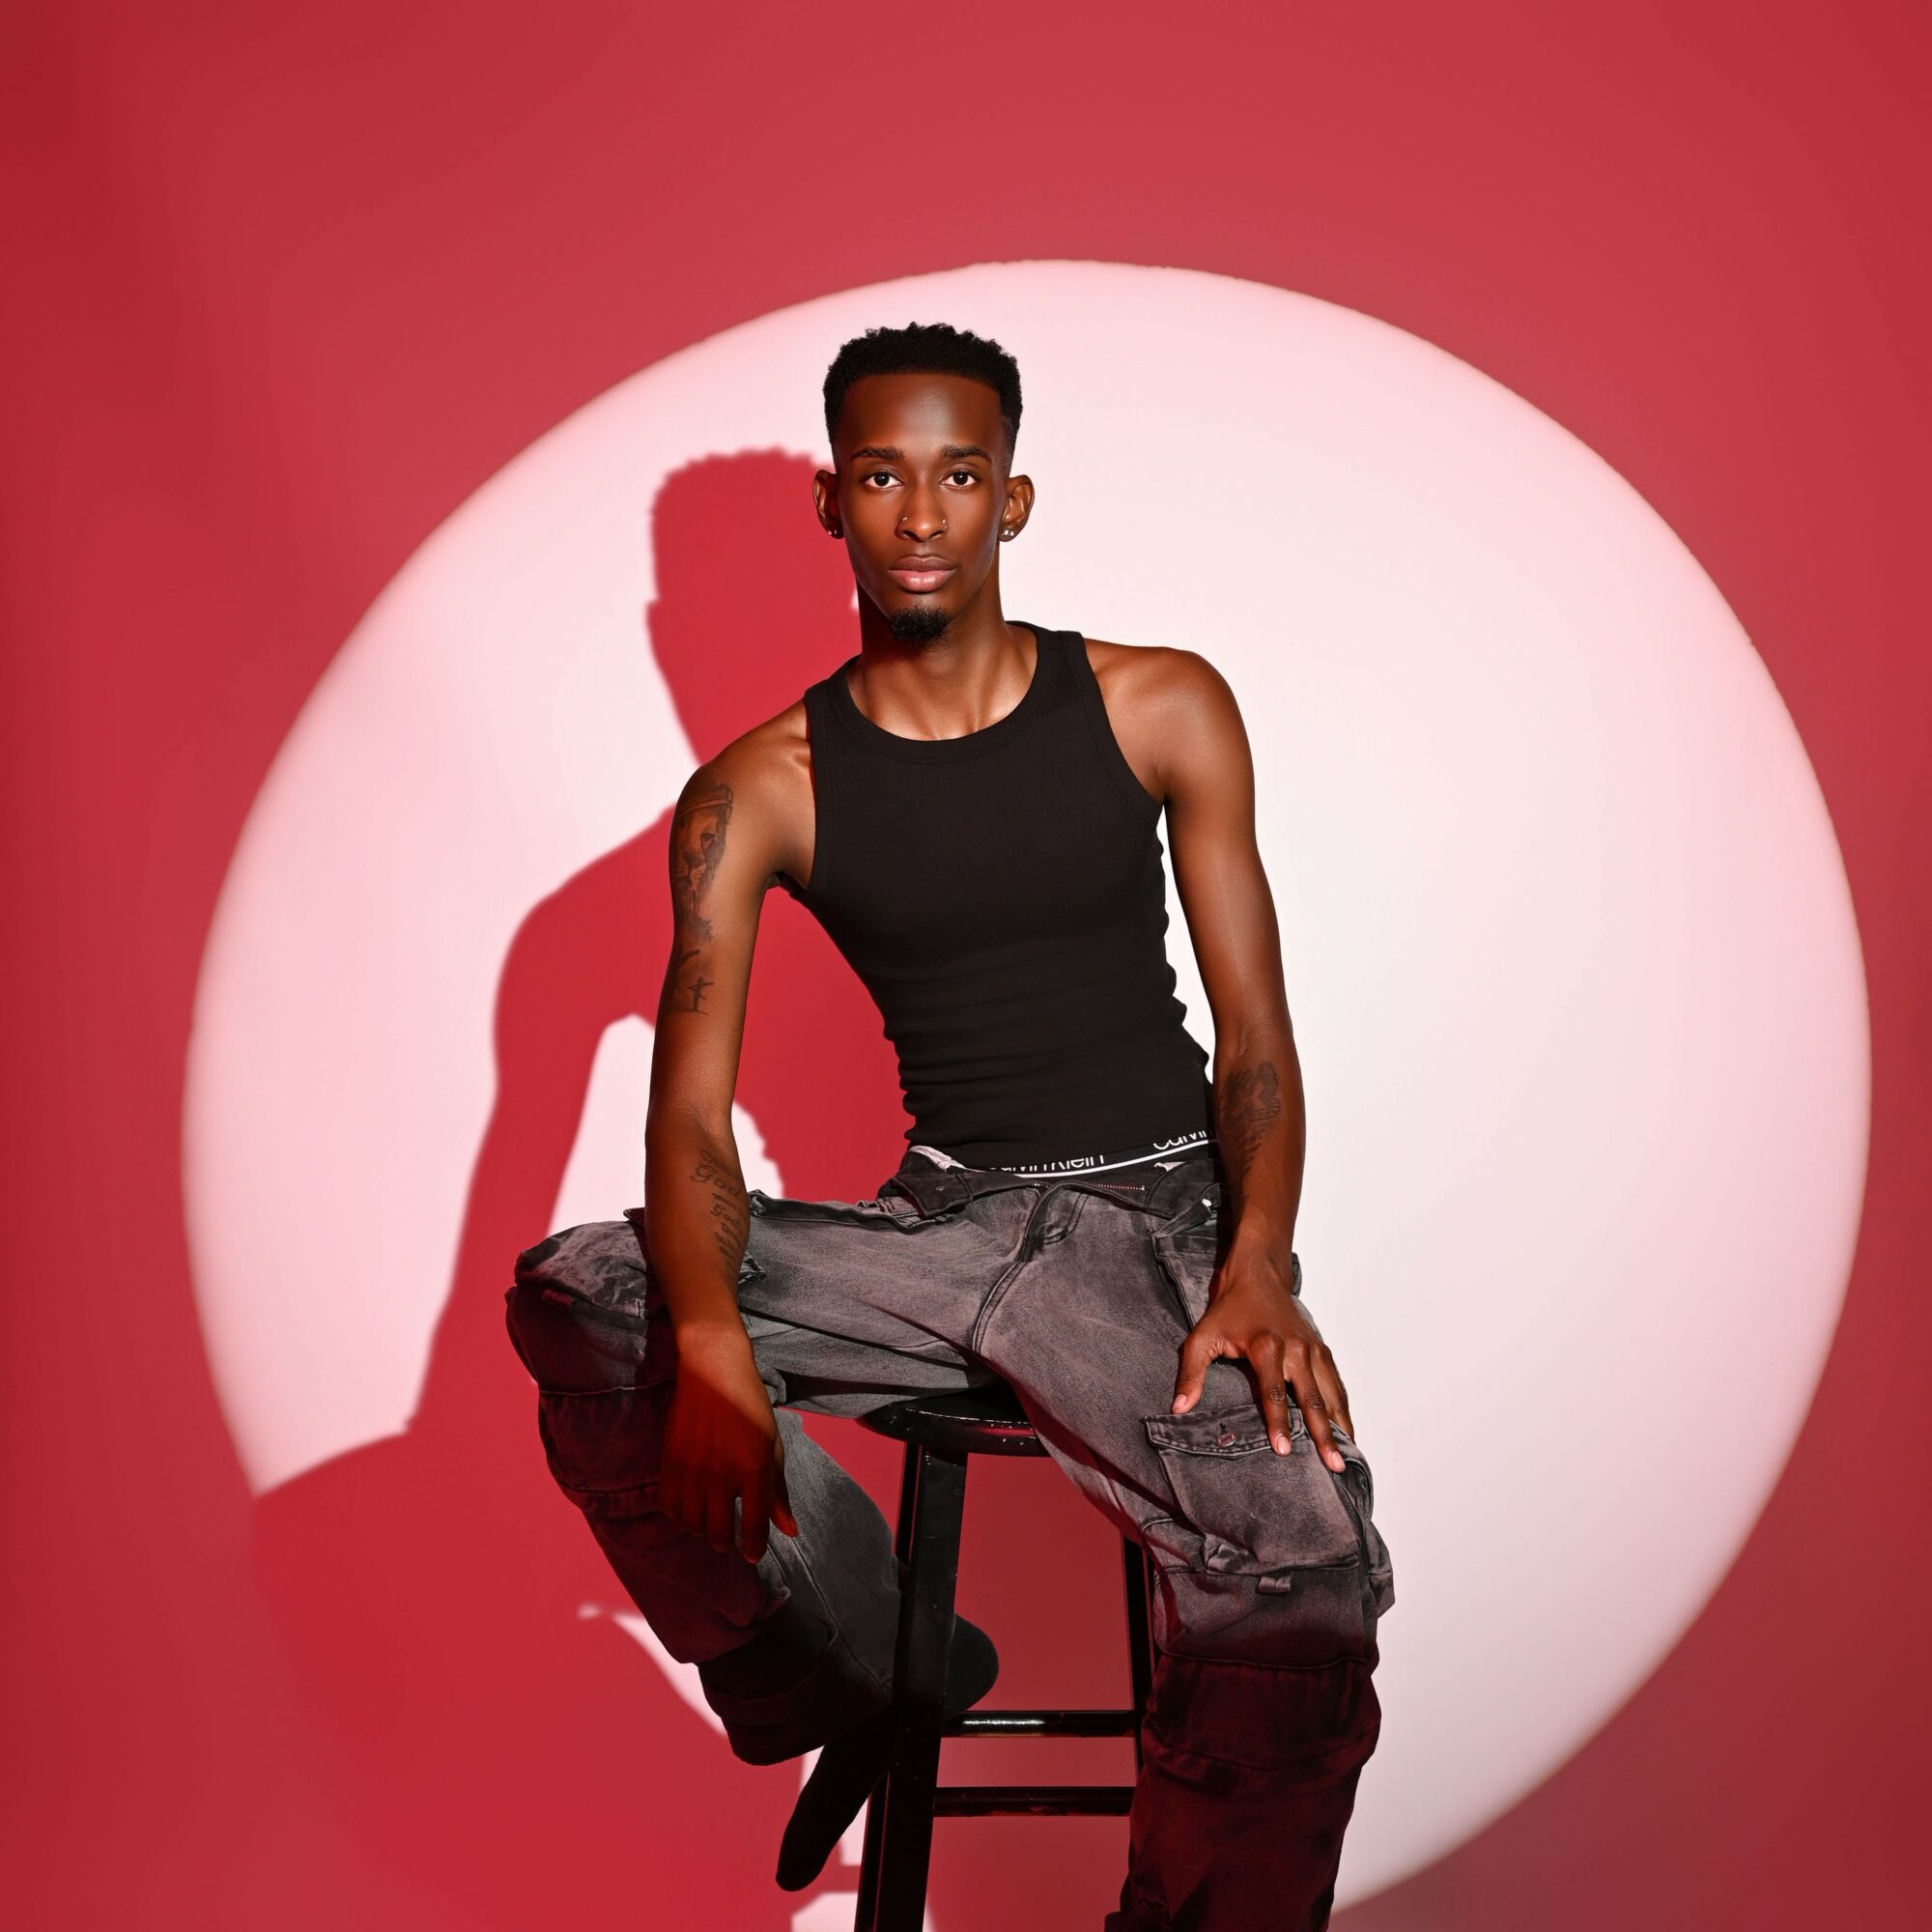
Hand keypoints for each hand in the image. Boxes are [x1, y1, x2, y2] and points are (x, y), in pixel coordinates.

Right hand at [659, 1327, 799, 1561]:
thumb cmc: (750, 1405)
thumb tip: (789, 1531)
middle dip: (727, 1544)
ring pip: (692, 1524)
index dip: (755, 1547)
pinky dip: (679, 1516)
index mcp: (754, 1469)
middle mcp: (722, 1475)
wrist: (713, 1370)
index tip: (753, 1553)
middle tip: (731, 1540)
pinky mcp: (669, 1462)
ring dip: (703, 1532)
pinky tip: (689, 1510)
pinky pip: (668, 1506)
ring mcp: (692, 1470)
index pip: (755, 1527)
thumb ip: (778, 1492)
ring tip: (711, 1524)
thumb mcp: (772, 1445)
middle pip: (719, 1533)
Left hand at [1170, 1249, 1354, 1472]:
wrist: (1258, 1276)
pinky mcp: (1320, 1348)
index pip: (1274, 1392)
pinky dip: (1343, 1406)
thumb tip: (1180, 1408)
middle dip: (1323, 1434)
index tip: (1284, 1451)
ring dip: (1340, 1424)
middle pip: (1312, 1398)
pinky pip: (1335, 1382)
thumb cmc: (1229, 1309)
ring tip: (1347, 1455)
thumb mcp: (1201, 1337)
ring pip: (1330, 1392)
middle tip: (1333, 1465)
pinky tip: (1347, 1429)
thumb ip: (1191, 1373)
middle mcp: (1295, 1348)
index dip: (1278, 1423)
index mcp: (1266, 1345)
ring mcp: (1311, 1348)